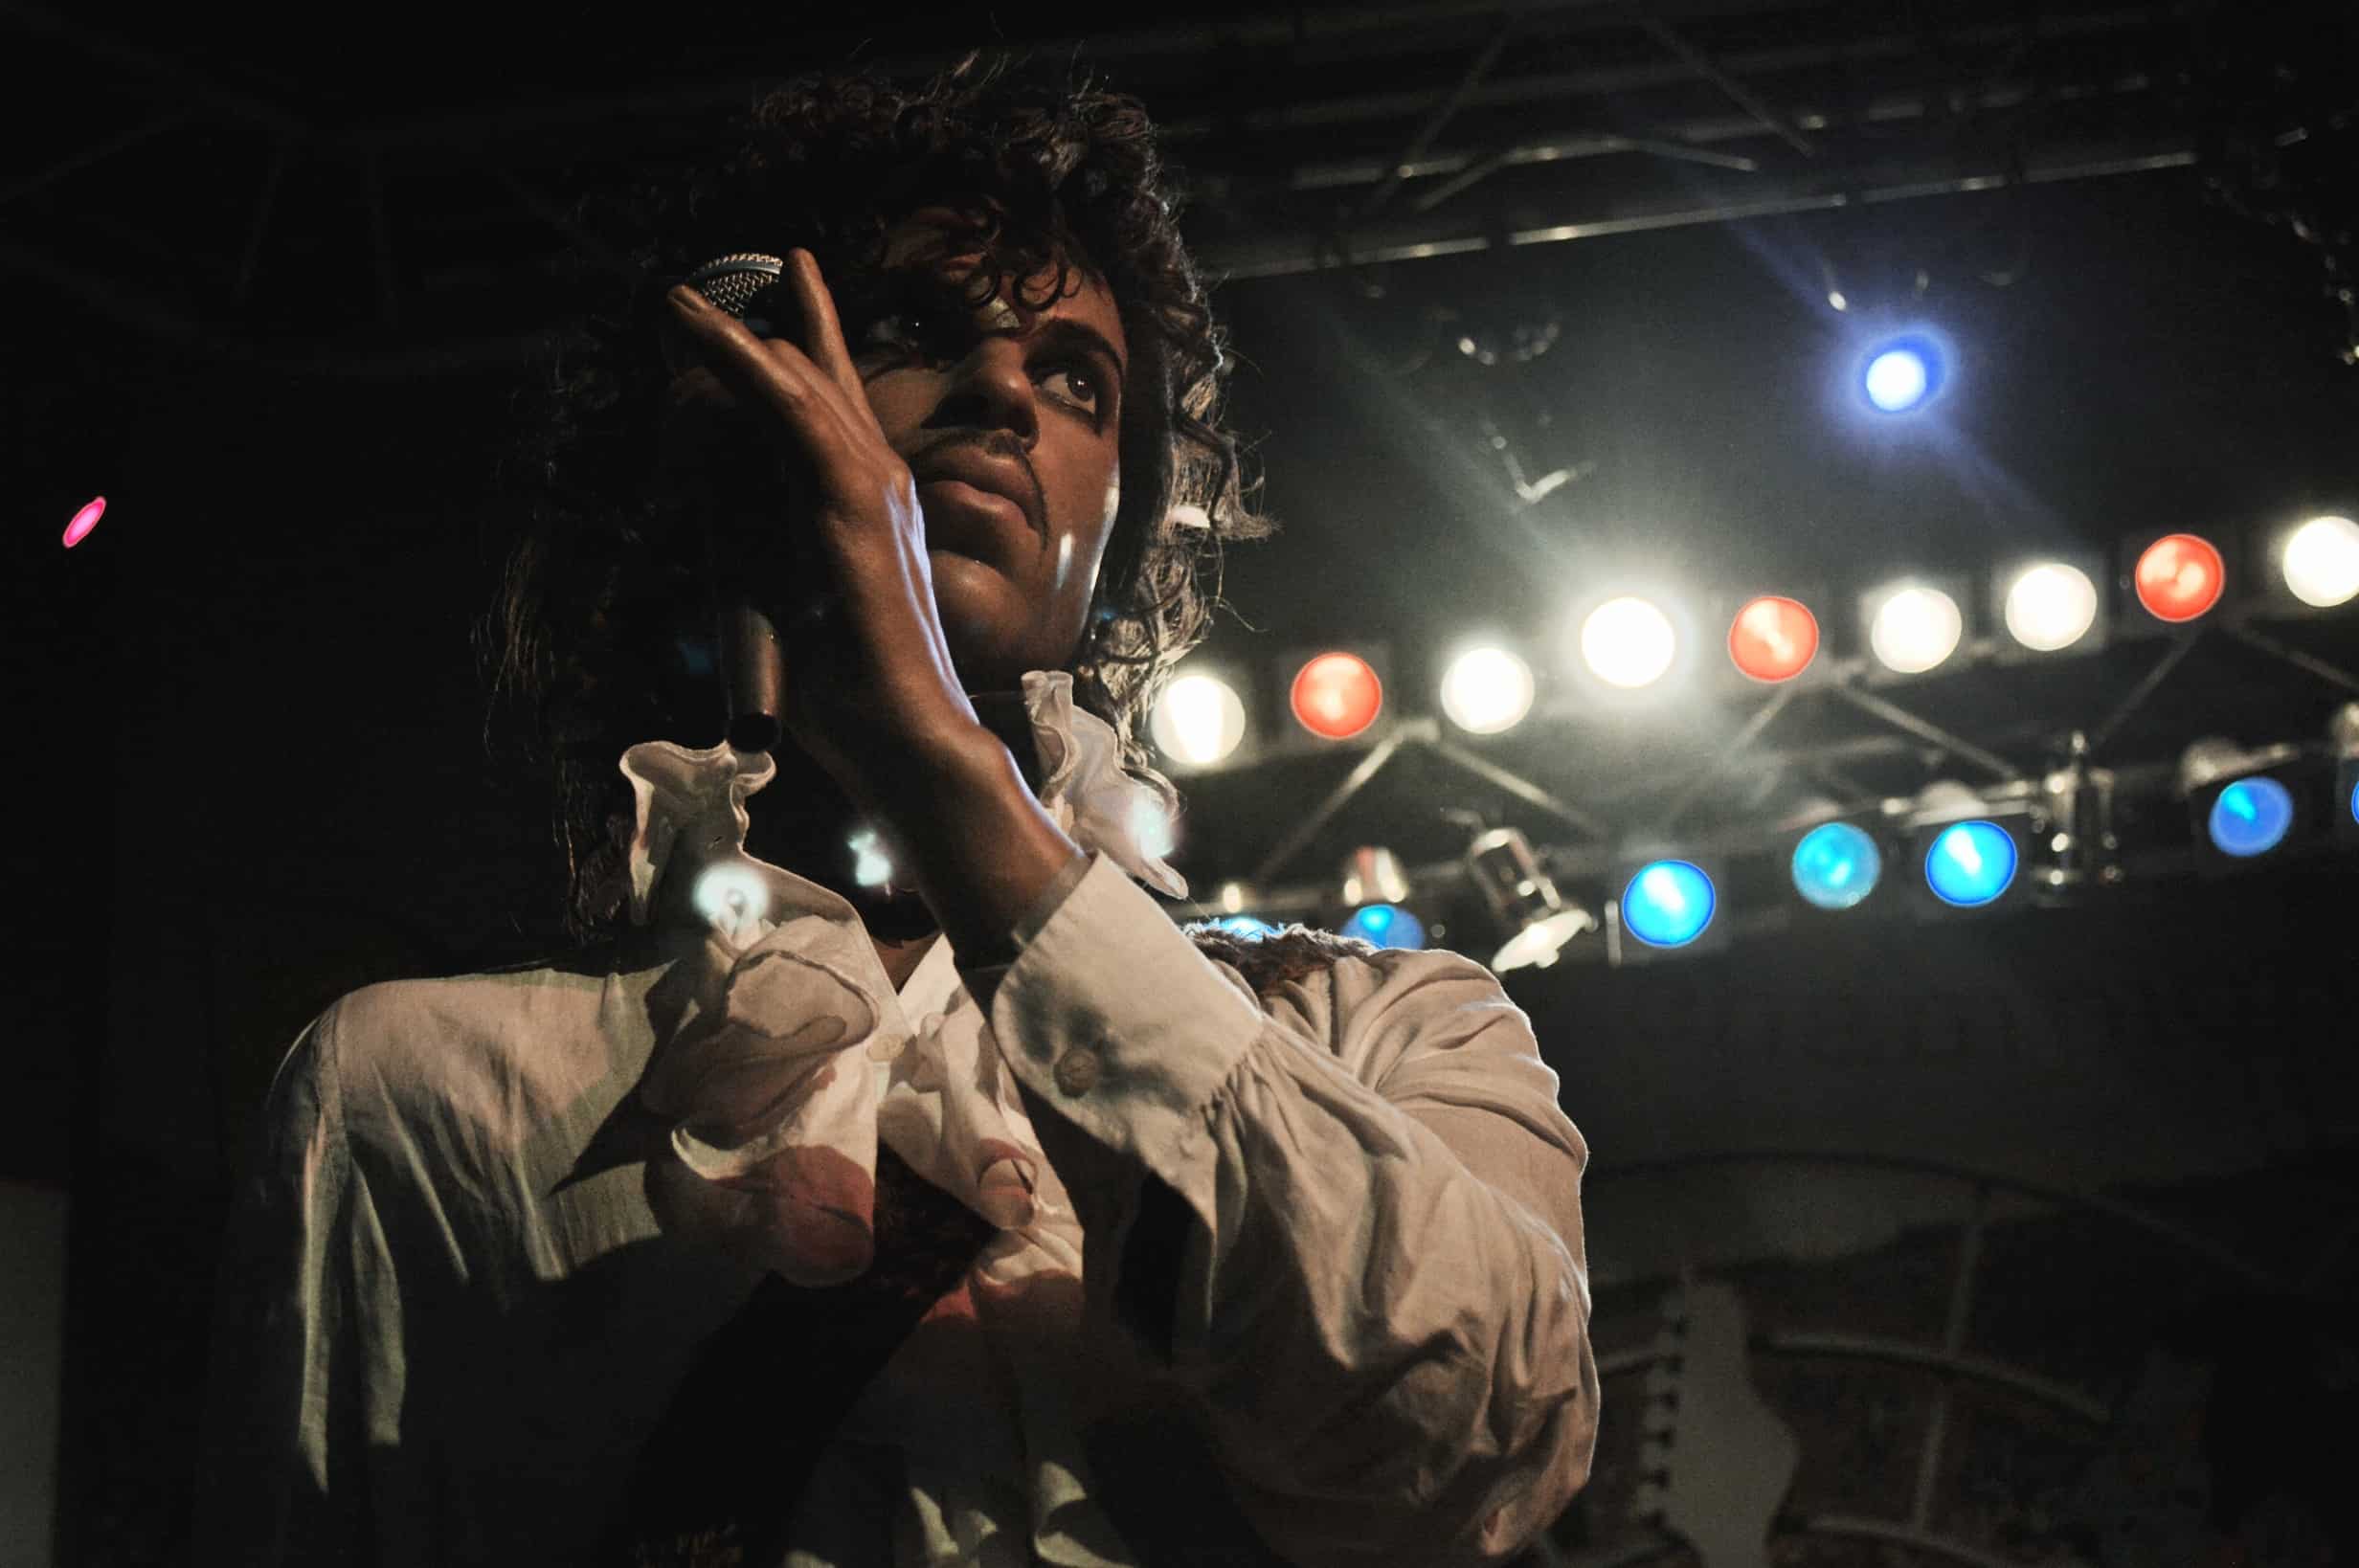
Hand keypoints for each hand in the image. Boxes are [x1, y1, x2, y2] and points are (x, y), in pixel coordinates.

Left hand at [661, 252, 984, 806]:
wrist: (907, 732)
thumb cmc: (857, 694)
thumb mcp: (799, 606)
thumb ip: (772, 559)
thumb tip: (724, 530)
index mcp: (873, 505)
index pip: (831, 408)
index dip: (793, 353)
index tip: (756, 312)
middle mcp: (881, 479)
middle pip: (814, 377)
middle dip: (752, 333)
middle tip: (687, 298)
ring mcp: (871, 484)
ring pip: (795, 383)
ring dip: (729, 336)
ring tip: (675, 301)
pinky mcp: (849, 499)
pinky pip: (787, 409)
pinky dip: (740, 363)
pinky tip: (701, 332)